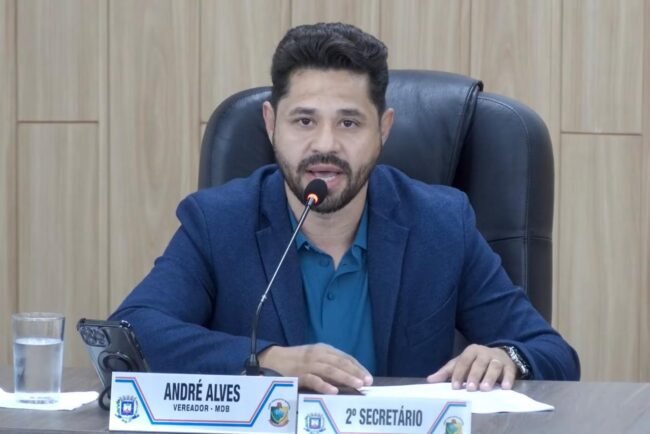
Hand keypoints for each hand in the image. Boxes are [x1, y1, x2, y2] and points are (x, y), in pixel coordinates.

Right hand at [258, 343, 372, 393]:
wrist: (273, 359)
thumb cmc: (297, 360)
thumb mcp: (315, 357)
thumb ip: (330, 364)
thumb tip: (349, 377)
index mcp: (323, 349)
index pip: (344, 357)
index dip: (357, 367)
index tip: (368, 377)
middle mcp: (317, 354)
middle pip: (340, 362)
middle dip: (355, 372)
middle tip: (367, 382)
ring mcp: (308, 364)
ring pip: (330, 370)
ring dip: (345, 377)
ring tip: (357, 385)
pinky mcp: (298, 374)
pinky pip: (313, 380)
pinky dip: (324, 385)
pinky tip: (334, 391)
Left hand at [426, 344, 516, 390]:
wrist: (500, 355)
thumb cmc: (475, 363)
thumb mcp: (461, 364)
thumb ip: (446, 372)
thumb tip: (430, 380)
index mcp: (471, 351)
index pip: (463, 361)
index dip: (459, 374)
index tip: (455, 387)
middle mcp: (484, 353)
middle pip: (478, 364)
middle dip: (474, 376)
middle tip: (471, 388)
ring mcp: (498, 358)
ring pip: (493, 366)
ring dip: (489, 377)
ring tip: (485, 389)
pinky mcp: (509, 366)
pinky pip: (509, 372)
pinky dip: (508, 379)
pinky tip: (505, 387)